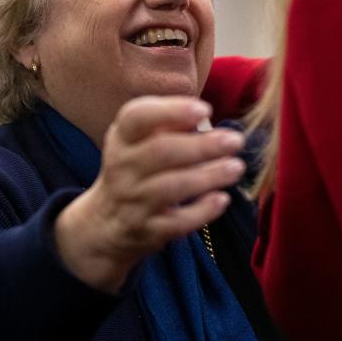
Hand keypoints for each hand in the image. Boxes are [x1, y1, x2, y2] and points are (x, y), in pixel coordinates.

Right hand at [55, 96, 245, 292]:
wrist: (105, 223)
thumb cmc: (136, 168)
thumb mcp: (139, 141)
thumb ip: (168, 124)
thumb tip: (205, 114)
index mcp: (122, 137)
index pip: (137, 116)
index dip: (172, 111)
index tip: (205, 109)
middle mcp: (122, 167)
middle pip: (161, 152)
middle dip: (202, 146)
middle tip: (235, 141)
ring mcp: (133, 201)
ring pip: (171, 187)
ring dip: (208, 176)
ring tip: (236, 167)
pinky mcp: (147, 230)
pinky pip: (176, 222)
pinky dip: (202, 210)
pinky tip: (222, 199)